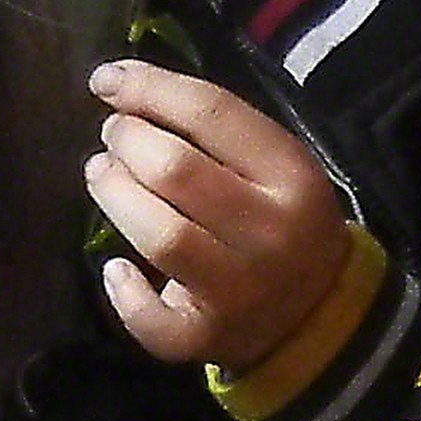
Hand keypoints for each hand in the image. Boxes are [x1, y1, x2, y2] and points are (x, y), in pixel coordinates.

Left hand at [87, 63, 358, 376]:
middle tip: (114, 138)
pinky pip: (151, 316)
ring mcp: (241, 291)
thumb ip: (216, 130)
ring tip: (102, 175)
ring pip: (159, 236)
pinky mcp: (210, 339)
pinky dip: (123, 291)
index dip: (148, 89)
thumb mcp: (275, 166)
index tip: (107, 81)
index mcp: (293, 176)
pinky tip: (118, 269)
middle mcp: (271, 233)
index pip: (211, 113)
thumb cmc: (281, 221)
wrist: (319, 314)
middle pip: (176, 171)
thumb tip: (124, 90)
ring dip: (114, 195)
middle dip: (127, 142)